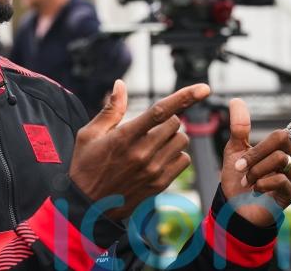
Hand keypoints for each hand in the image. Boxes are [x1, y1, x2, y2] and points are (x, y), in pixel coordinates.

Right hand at [69, 80, 209, 219]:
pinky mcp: (159, 184)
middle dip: (167, 119)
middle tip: (151, 126)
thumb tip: (120, 84)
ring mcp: (153, 170)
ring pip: (182, 141)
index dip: (184, 97)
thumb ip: (110, 109)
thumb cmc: (86, 165)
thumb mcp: (89, 134)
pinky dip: (177, 154)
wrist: (88, 205)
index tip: (203, 88)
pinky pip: (184, 160)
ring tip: (154, 142)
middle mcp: (141, 153)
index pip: (159, 111)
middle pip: (175, 124)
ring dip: (173, 136)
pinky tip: (160, 156)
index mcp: (124, 137)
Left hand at [221, 98, 290, 225]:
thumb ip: (239, 127)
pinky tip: (256, 190)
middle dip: (256, 150)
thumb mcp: (234, 148)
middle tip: (241, 166)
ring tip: (248, 181)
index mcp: (280, 146)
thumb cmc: (238, 176)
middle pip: (280, 138)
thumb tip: (237, 100)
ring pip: (278, 159)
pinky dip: (261, 182)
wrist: (233, 205)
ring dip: (255, 169)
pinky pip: (279, 179)